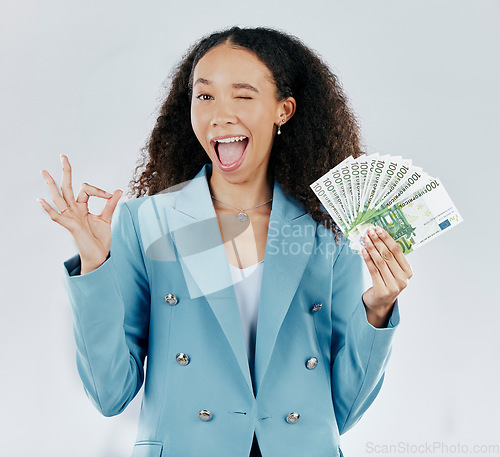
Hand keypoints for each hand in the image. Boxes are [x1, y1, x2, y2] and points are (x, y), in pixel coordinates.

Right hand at [38, 155, 122, 273]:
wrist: (99, 256)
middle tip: (63, 156)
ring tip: (44, 172)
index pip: (86, 189)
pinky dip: (49, 209)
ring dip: (51, 186)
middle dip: (66, 172)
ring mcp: (70, 218)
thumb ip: (110, 204)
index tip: (111, 195)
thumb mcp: (106, 218)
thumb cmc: (99, 239)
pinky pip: (57, 217)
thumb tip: (117, 190)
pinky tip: (41, 200)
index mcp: (82, 207)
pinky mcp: (71, 227)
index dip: (99, 190)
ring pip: (59, 198)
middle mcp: (74, 211)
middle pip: (67, 187)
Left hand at [361, 226, 412, 327]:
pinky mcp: (382, 290)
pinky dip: (368, 259)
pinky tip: (363, 251)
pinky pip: (373, 270)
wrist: (380, 302)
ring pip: (380, 262)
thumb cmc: (385, 281)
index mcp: (408, 271)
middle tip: (369, 231)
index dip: (387, 238)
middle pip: (388, 255)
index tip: (378, 229)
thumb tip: (378, 236)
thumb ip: (389, 257)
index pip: (397, 251)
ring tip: (364, 239)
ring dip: (371, 248)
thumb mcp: (392, 270)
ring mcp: (393, 286)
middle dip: (377, 241)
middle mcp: (403, 279)